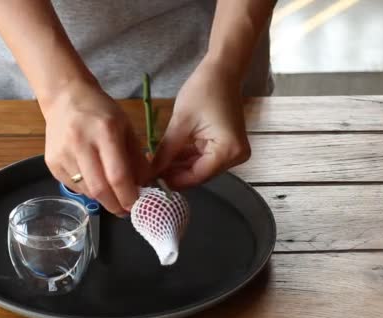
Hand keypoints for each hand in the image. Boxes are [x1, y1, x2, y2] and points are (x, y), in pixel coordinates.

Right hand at [42, 80, 149, 214]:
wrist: (65, 98)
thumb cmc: (100, 111)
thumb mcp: (126, 128)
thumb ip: (137, 158)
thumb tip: (144, 186)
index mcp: (105, 132)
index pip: (118, 175)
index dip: (128, 196)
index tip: (137, 206)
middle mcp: (81, 144)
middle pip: (99, 189)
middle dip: (115, 205)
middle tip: (125, 210)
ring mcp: (63, 154)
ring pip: (86, 191)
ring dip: (102, 198)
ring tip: (111, 192)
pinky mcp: (51, 162)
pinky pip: (73, 186)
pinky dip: (87, 190)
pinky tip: (93, 179)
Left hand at [152, 61, 250, 188]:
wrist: (222, 70)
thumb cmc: (204, 90)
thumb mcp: (180, 123)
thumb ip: (165, 151)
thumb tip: (149, 173)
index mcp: (228, 152)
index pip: (196, 176)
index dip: (172, 180)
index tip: (149, 181)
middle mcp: (235, 157)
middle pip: (198, 174)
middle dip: (173, 173)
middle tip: (148, 174)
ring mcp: (232, 152)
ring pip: (198, 167)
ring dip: (177, 166)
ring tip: (153, 164)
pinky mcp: (226, 146)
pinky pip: (202, 157)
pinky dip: (185, 157)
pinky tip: (166, 157)